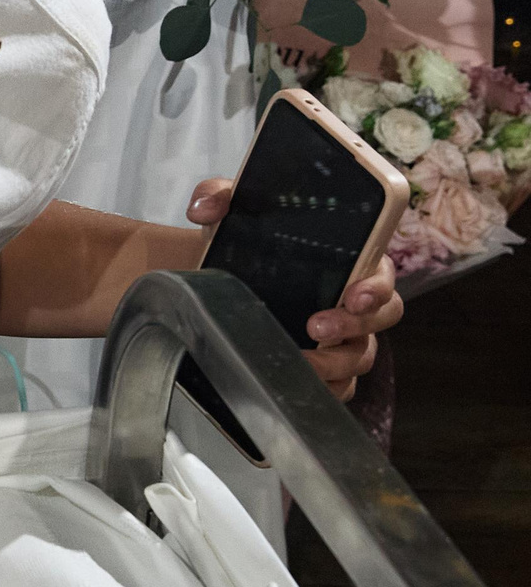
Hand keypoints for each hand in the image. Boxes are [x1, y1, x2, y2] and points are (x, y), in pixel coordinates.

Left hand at [187, 178, 402, 399]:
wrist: (217, 277)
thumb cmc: (244, 243)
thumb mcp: (233, 214)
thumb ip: (220, 196)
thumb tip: (203, 207)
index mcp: (349, 262)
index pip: (382, 275)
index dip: (378, 287)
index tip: (356, 294)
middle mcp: (352, 301)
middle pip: (382, 318)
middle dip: (356, 324)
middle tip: (316, 325)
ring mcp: (342, 337)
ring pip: (361, 357)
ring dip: (335, 362)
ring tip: (300, 359)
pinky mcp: (323, 366)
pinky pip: (340, 387)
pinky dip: (325, 389)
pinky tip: (295, 385)